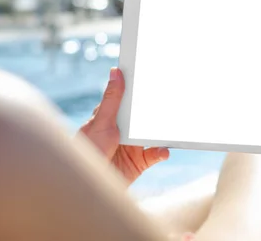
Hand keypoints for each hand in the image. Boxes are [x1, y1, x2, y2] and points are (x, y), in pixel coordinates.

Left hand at [79, 68, 168, 184]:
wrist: (88, 187)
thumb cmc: (89, 151)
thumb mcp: (101, 122)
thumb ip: (112, 99)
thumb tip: (115, 72)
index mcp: (113, 117)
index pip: (129, 99)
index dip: (140, 89)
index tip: (154, 76)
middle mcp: (124, 130)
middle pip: (144, 115)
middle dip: (156, 110)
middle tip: (172, 99)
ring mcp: (133, 145)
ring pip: (153, 134)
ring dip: (162, 131)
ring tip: (171, 127)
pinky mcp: (140, 161)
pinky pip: (156, 153)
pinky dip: (162, 151)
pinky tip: (163, 150)